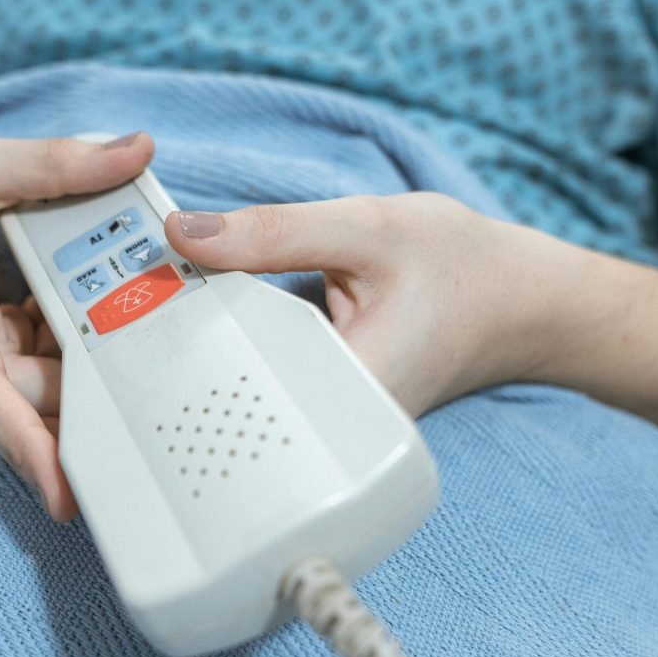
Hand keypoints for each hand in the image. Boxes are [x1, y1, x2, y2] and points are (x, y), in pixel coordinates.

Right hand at [0, 133, 154, 520]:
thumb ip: (52, 162)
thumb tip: (136, 149)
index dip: (25, 445)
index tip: (65, 493)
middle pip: (35, 393)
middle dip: (96, 389)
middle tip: (166, 392)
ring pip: (48, 382)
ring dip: (96, 359)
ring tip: (156, 337)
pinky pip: (49, 361)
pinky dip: (81, 338)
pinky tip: (117, 313)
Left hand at [164, 193, 544, 415]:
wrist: (521, 301)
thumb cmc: (461, 268)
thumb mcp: (367, 230)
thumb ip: (274, 233)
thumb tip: (184, 233)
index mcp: (338, 399)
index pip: (228, 375)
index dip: (174, 335)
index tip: (136, 294)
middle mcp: (328, 426)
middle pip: (226, 382)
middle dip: (183, 330)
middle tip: (142, 280)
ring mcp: (325, 417)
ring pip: (242, 375)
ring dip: (209, 326)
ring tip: (175, 283)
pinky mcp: (324, 398)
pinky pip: (264, 365)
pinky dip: (240, 328)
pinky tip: (220, 295)